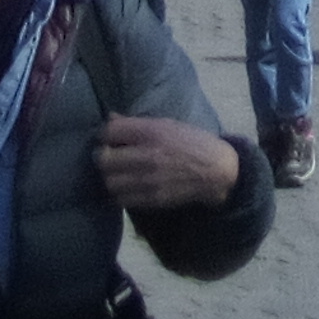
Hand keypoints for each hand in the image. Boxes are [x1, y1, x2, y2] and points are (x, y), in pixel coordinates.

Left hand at [96, 114, 248, 212]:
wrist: (216, 171)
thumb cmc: (192, 142)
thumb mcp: (167, 124)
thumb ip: (137, 124)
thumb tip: (110, 118)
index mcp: (152, 132)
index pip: (110, 132)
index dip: (105, 135)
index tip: (108, 138)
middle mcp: (147, 155)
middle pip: (104, 160)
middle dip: (103, 158)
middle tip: (108, 158)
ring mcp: (149, 179)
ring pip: (110, 182)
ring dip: (109, 178)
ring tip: (116, 174)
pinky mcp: (152, 199)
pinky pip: (122, 199)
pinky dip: (119, 193)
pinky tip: (126, 187)